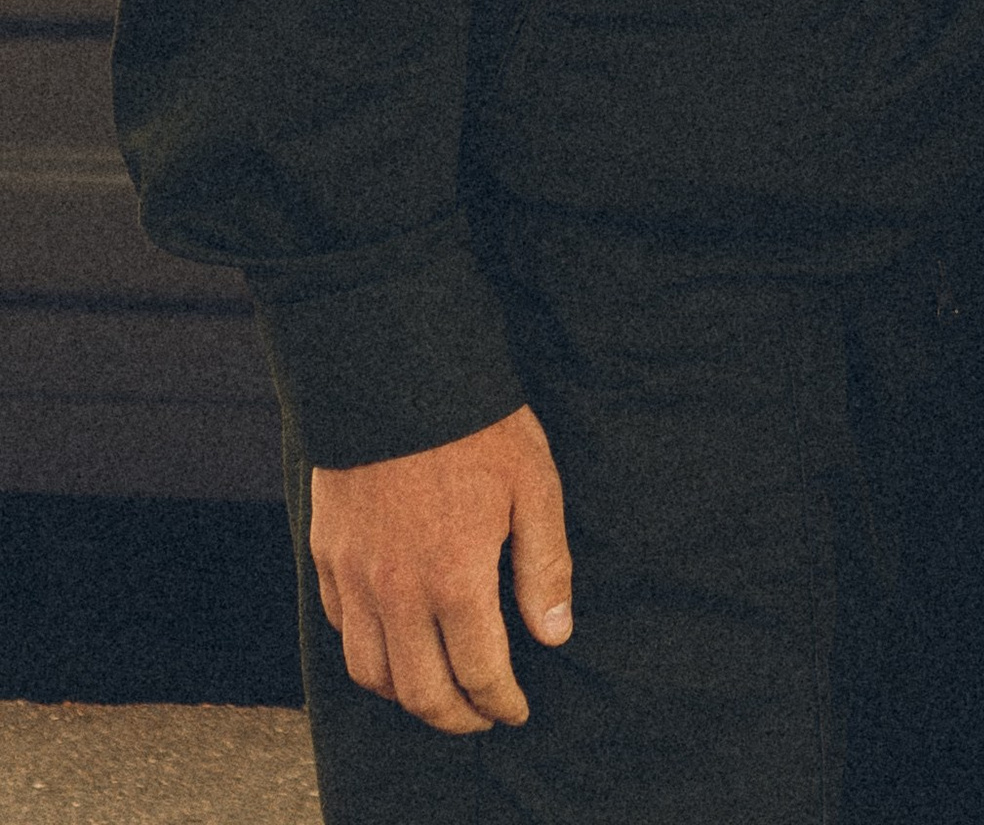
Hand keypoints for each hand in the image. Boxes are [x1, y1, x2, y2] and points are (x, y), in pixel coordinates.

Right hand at [309, 403, 570, 732]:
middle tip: (481, 716)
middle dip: (457, 718)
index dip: (501, 703)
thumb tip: (553, 634)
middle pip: (421, 692)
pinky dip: (368, 654)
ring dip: (407, 695)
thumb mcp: (533, 484)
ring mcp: (355, 576)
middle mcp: (397, 592)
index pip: (479, 674)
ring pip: (371, 673)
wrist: (394, 368)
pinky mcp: (327, 554)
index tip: (516, 711)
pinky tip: (393, 641)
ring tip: (438, 689)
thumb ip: (543, 565)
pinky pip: (341, 630)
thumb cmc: (475, 423)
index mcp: (455, 579)